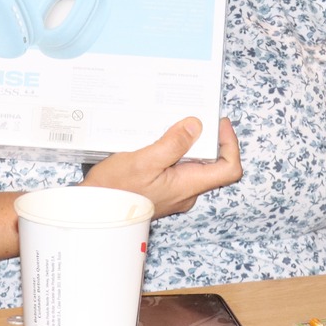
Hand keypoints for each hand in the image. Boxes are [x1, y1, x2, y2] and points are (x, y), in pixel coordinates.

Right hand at [83, 118, 242, 218]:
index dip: (231, 144)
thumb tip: (197, 125)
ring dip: (187, 143)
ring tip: (173, 122)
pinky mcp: (163, 189)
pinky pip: (177, 167)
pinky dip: (174, 150)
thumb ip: (173, 144)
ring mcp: (175, 192)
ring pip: (193, 164)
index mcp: (188, 185)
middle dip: (206, 137)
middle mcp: (186, 191)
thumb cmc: (116, 190)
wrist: (94, 212)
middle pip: (212, 163)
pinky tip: (159, 138)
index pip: (229, 169)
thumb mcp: (144, 160)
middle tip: (193, 114)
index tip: (218, 123)